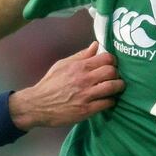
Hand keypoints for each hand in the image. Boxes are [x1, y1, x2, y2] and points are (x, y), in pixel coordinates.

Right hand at [9, 41, 124, 130]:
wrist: (37, 105)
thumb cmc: (50, 84)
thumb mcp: (62, 65)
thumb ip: (81, 55)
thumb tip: (96, 45)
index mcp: (79, 67)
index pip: (107, 58)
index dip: (113, 61)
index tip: (111, 65)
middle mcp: (84, 79)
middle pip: (112, 72)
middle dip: (117, 74)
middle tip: (114, 77)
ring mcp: (86, 95)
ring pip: (112, 87)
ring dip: (118, 87)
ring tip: (116, 88)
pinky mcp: (86, 110)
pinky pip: (107, 103)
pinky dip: (111, 101)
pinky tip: (107, 100)